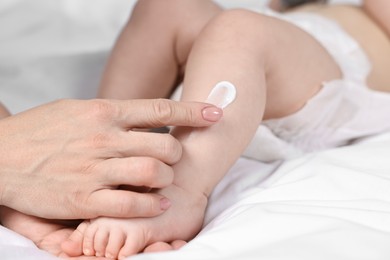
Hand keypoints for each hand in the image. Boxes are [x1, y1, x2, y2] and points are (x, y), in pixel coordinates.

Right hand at [0, 99, 221, 218]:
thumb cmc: (40, 130)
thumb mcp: (77, 109)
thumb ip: (112, 113)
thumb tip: (143, 116)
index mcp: (104, 111)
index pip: (161, 108)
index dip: (194, 111)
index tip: (216, 113)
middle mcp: (103, 138)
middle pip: (165, 144)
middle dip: (177, 153)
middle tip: (172, 158)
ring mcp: (95, 169)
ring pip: (153, 173)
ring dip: (166, 178)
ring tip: (162, 180)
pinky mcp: (84, 199)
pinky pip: (132, 204)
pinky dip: (151, 205)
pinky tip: (154, 203)